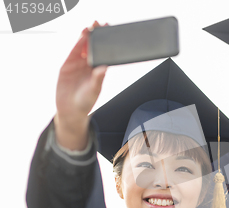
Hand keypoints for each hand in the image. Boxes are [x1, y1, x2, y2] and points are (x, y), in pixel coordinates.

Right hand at [54, 21, 107, 150]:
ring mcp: (78, 65)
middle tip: (100, 25)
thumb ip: (98, 78)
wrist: (70, 111)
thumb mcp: (94, 90)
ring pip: (83, 48)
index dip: (106, 43)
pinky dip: (77, 44)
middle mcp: (89, 66)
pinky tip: (81, 37)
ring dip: (86, 37)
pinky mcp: (67, 66)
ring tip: (91, 28)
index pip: (104, 54)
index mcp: (98, 71)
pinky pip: (73, 53)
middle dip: (96, 36)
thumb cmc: (86, 102)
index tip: (110, 33)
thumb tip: (104, 68)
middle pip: (93, 47)